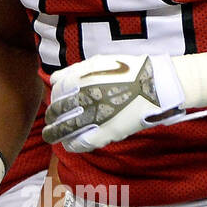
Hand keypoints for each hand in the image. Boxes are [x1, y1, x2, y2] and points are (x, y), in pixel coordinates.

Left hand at [43, 53, 206, 152]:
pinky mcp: (107, 132)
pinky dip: (73, 144)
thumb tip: (54, 80)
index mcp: (82, 78)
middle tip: (50, 121)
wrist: (157, 84)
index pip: (57, 91)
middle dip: (51, 117)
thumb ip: (74, 71)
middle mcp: (85, 96)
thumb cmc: (130, 70)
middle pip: (57, 110)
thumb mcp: (99, 62)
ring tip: (51, 135)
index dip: (54, 99)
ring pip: (65, 128)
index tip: (55, 104)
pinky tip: (69, 144)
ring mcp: (95, 115)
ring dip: (55, 133)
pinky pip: (83, 142)